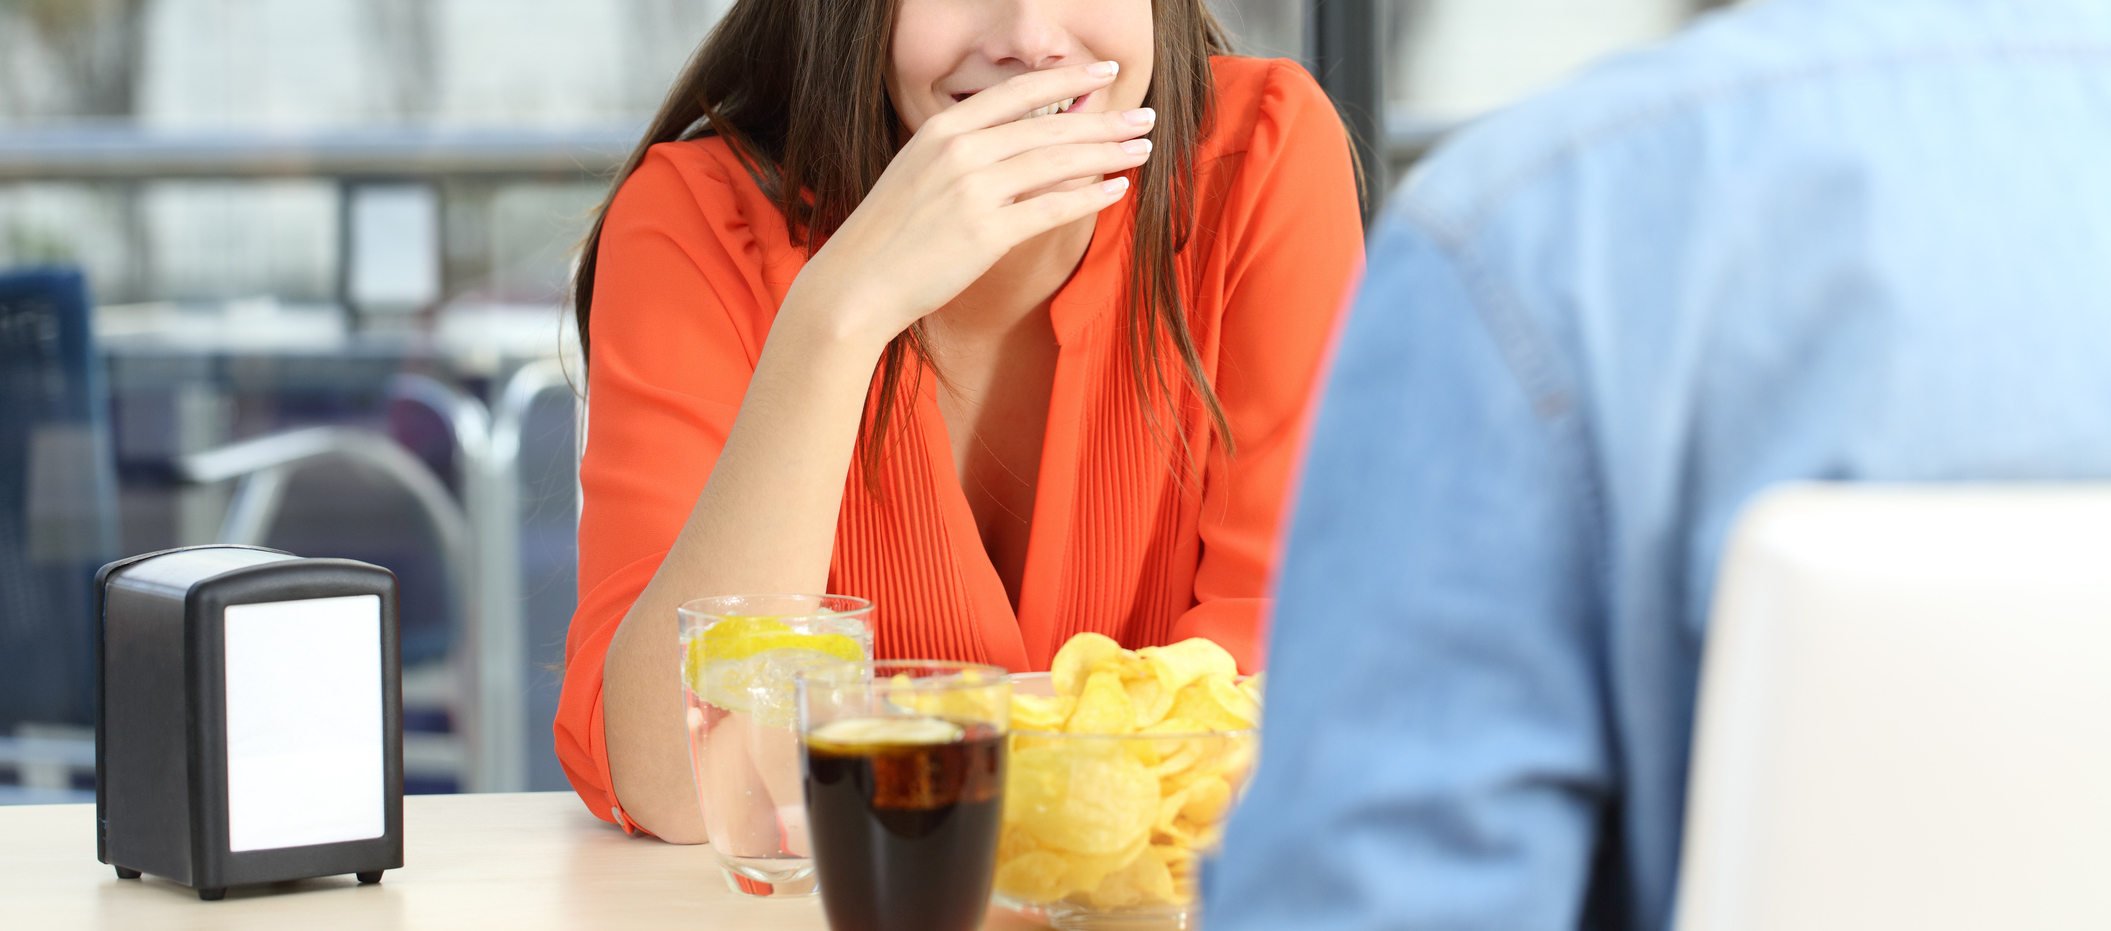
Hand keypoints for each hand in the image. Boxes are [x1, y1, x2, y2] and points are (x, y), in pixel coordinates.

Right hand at [783, 61, 1155, 346]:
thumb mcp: (918, 174)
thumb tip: (1016, 147)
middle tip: (1145, 117)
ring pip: (1056, 163)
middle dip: (1104, 120)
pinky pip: (1050, 208)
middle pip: (1048, 127)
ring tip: (1142, 148)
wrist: (855, 283)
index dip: (1068, 81)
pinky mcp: (986, 233)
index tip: (1105, 74)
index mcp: (942, 131)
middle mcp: (960, 152)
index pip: (1018, 95)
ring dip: (1106, 153)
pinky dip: (1088, 197)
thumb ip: (963, 154)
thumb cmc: (888, 235)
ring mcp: (973, 191)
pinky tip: (1117, 189)